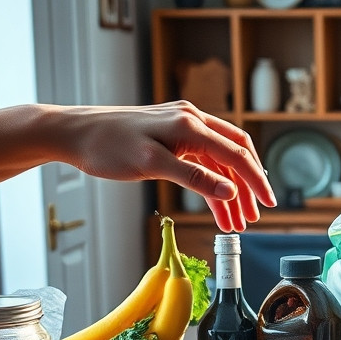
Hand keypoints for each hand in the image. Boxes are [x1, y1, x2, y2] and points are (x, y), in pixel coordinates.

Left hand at [52, 102, 276, 231]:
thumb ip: (194, 178)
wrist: (73, 133)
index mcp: (189, 124)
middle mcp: (191, 119)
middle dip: (247, 186)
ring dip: (229, 189)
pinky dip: (210, 181)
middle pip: (234, 153)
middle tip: (252, 216)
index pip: (235, 153)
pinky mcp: (170, 134)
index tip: (267, 204)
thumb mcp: (151, 165)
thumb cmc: (106, 147)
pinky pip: (201, 158)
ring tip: (234, 220)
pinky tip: (215, 202)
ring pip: (218, 159)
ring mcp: (181, 125)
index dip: (255, 181)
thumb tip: (230, 191)